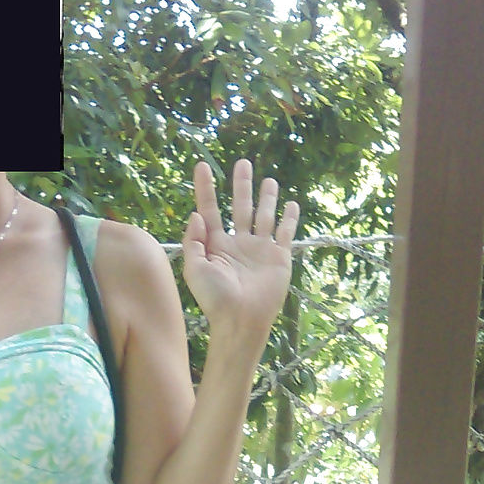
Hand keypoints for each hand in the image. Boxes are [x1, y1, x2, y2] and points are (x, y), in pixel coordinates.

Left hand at [182, 159, 298, 351]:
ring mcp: (259, 249)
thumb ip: (193, 242)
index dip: (205, 188)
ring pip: (264, 216)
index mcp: (216, 245)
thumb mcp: (194, 270)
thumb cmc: (215, 299)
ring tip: (269, 180)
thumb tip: (196, 214)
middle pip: (240, 207)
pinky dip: (289, 218)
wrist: (242, 320)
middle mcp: (238, 244)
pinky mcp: (278, 257)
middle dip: (241, 186)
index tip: (203, 165)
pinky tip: (290, 204)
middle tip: (243, 163)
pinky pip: (285, 233)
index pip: (210, 210)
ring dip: (266, 198)